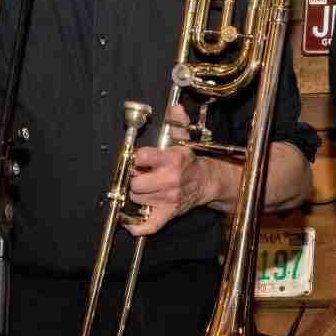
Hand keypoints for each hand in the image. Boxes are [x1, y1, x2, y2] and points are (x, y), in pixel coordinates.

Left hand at [124, 104, 208, 235]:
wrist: (206, 182)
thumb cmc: (188, 161)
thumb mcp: (183, 139)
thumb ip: (176, 122)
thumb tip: (175, 108)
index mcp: (171, 160)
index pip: (142, 157)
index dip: (136, 158)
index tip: (138, 158)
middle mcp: (169, 180)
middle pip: (135, 183)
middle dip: (134, 179)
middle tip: (140, 175)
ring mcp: (168, 199)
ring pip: (137, 199)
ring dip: (137, 194)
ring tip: (145, 187)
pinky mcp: (168, 213)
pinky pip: (149, 226)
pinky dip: (137, 227)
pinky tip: (129, 223)